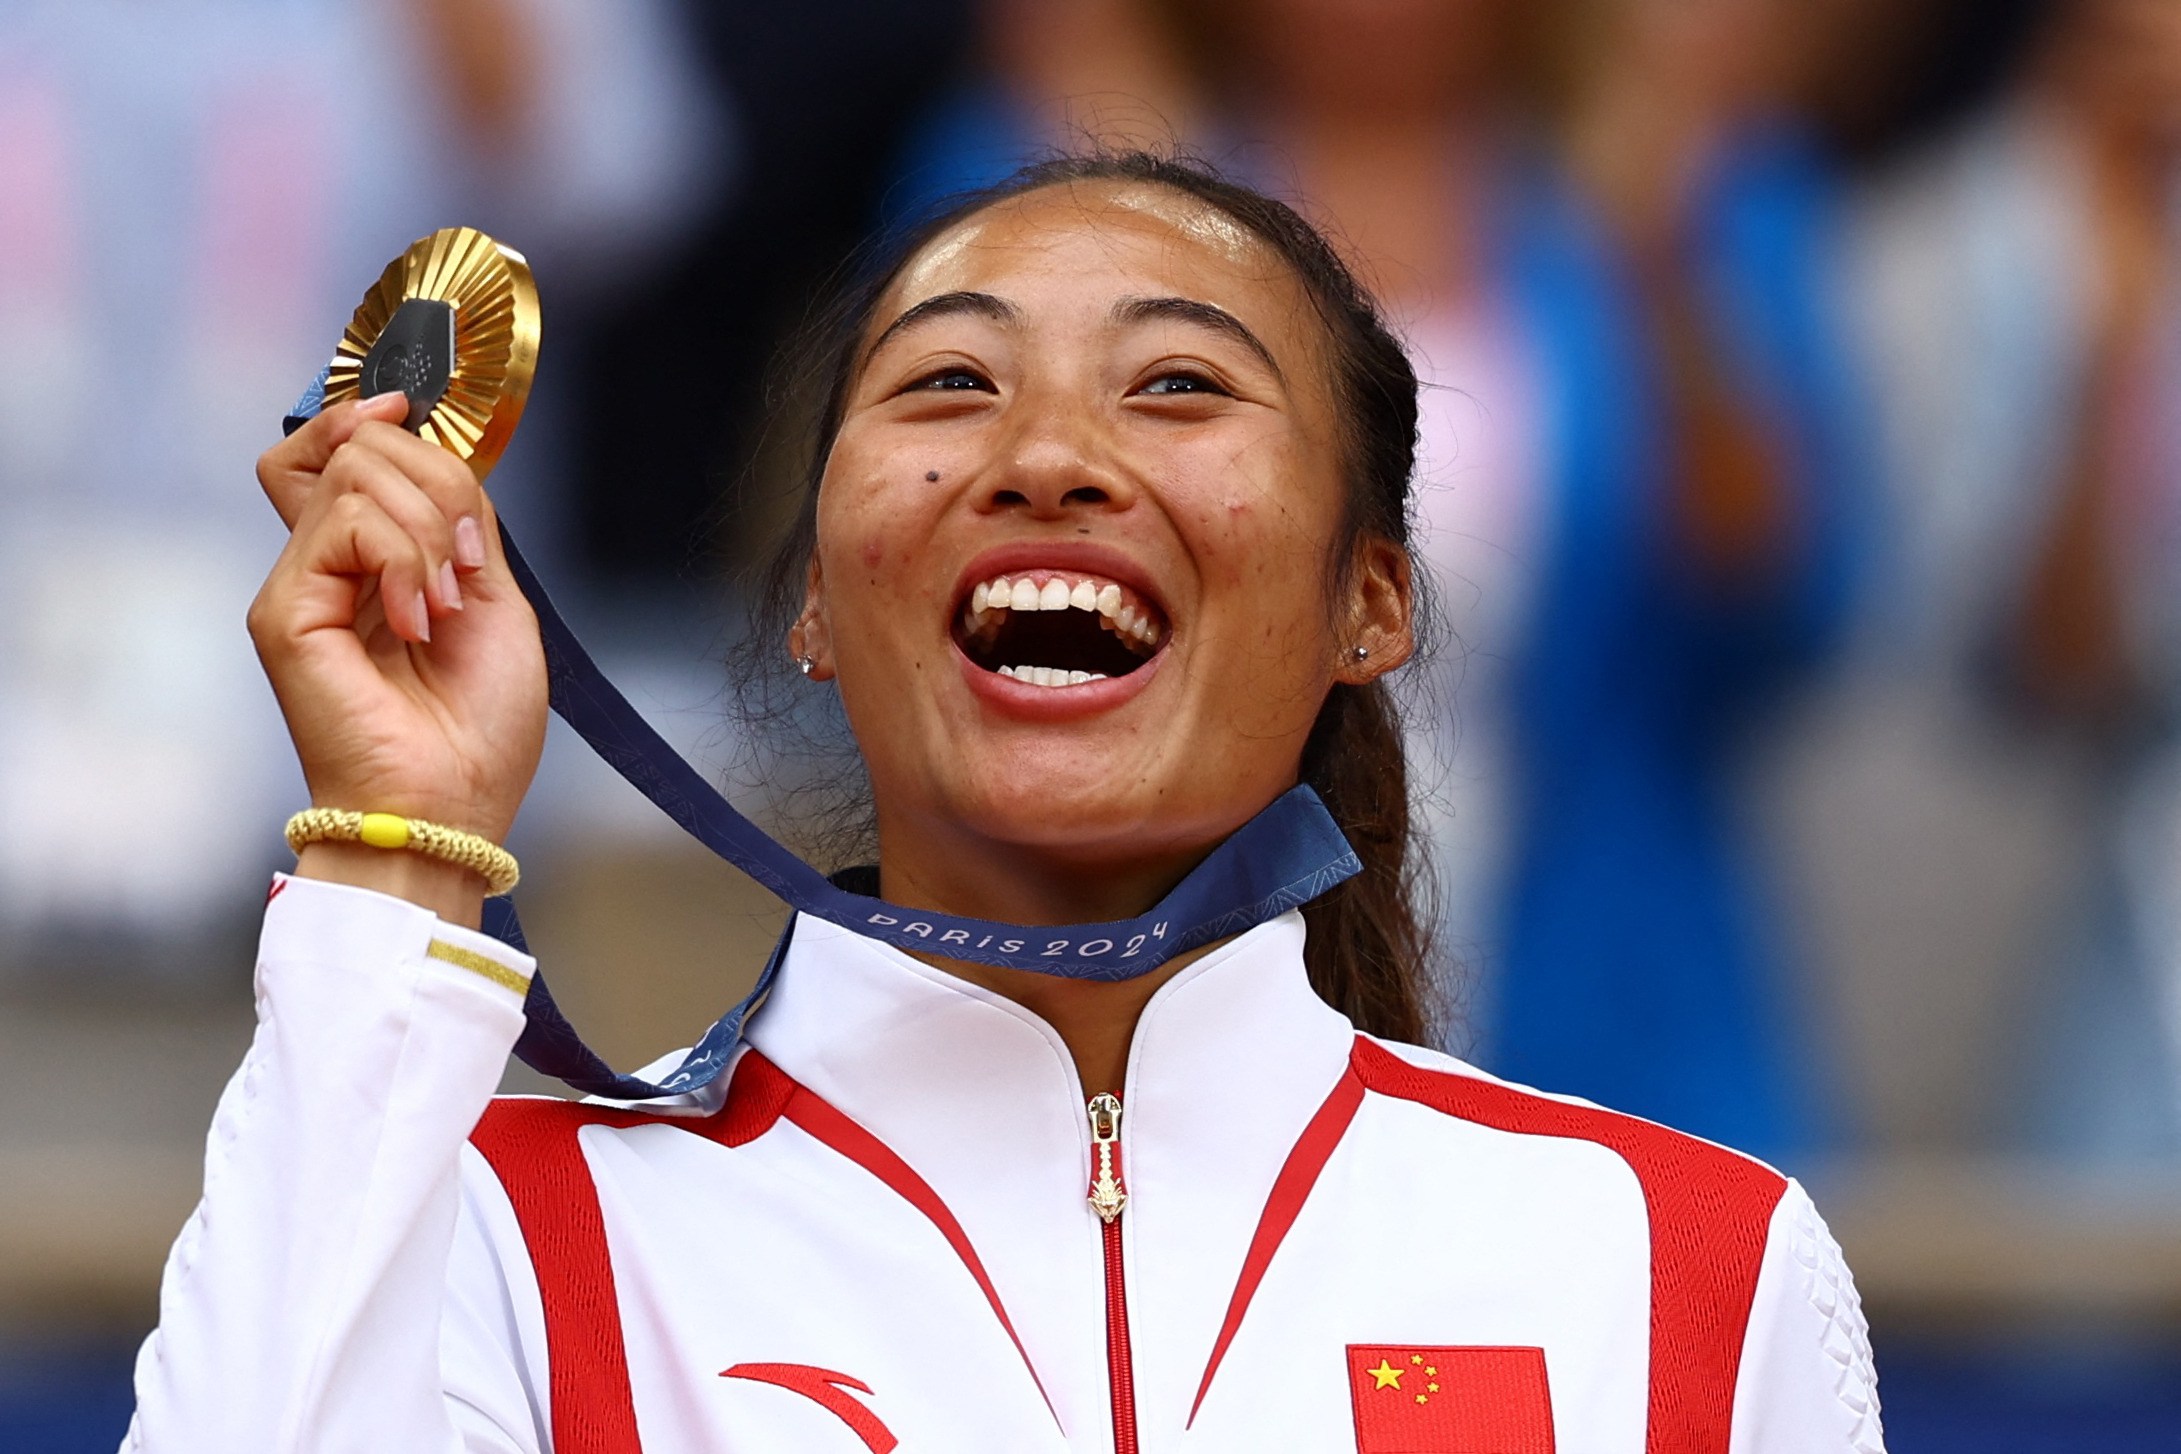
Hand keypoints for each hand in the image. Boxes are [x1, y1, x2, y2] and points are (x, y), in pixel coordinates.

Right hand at [249, 392, 547, 923]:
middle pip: (357, 445)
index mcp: (372, 562)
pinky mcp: (285, 611)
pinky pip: (347, 522)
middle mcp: (325, 567)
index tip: (414, 408)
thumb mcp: (494, 597)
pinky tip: (418, 621)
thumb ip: (459, 520)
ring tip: (443, 608)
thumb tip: (424, 440)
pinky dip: (404, 559)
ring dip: (427, 529)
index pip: (337, 450)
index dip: (371, 415)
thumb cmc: (479, 726)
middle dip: (436, 481)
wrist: (454, 805)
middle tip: (464, 568)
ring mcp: (299, 585)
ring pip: (356, 471)